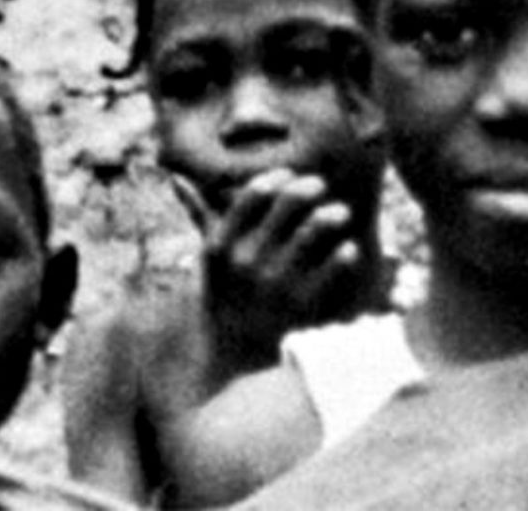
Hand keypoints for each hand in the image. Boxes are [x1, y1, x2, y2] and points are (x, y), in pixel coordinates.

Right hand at [172, 168, 359, 368]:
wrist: (231, 352)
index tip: (288, 175)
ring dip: (331, 214)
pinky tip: (349, 247)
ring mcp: (273, 282)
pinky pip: (329, 270)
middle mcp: (245, 261)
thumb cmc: (222, 293)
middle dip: (308, 187)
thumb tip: (178, 177)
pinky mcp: (299, 305)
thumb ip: (198, 214)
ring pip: (312, 230)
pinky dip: (343, 255)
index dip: (276, 178)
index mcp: (222, 244)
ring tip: (341, 211)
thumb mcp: (208, 256)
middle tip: (320, 184)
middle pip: (287, 203)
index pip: (253, 194)